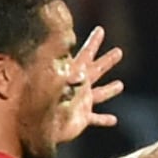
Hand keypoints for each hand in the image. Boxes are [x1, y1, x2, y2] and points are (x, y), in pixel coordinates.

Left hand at [49, 24, 123, 147]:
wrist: (38, 127)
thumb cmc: (43, 105)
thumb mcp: (54, 87)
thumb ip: (67, 80)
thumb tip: (80, 71)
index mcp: (73, 75)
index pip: (85, 55)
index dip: (93, 42)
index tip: (100, 30)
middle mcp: (78, 87)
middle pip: (97, 71)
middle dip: (107, 61)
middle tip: (119, 52)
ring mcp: (80, 102)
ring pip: (100, 94)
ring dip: (110, 90)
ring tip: (120, 85)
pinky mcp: (81, 118)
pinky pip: (95, 118)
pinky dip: (103, 119)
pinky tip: (113, 120)